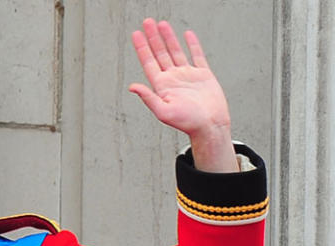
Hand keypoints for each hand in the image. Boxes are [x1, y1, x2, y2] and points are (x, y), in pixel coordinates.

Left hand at [129, 18, 237, 171]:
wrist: (210, 125)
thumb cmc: (187, 122)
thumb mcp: (163, 111)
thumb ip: (148, 98)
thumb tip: (132, 86)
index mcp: (162, 86)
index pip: (149, 62)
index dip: (142, 47)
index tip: (136, 34)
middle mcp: (173, 78)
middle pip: (160, 53)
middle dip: (153, 37)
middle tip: (146, 22)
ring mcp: (188, 75)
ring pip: (176, 51)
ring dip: (168, 37)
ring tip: (161, 24)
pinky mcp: (203, 75)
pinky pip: (197, 55)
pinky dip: (192, 44)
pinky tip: (186, 35)